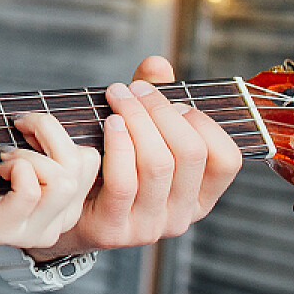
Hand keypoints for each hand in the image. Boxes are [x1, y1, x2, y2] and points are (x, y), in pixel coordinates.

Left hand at [0, 112, 101, 251]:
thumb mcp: (20, 152)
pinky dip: (16, 167)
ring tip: (4, 157)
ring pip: (60, 180)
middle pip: (81, 165)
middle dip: (47, 132)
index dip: (62, 133)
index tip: (29, 125)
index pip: (92, 161)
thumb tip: (78, 112)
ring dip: (28, 154)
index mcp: (67, 205)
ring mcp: (31, 233)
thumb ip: (50, 144)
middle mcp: (57, 224)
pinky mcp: (2, 231)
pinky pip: (31, 190)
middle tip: (15, 130)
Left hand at [44, 56, 242, 254]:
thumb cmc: (110, 164)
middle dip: (161, 110)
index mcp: (200, 195)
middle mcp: (182, 216)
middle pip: (190, 154)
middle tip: (134, 89)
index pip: (227, 159)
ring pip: (158, 164)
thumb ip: (153, 99)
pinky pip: (124, 182)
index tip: (176, 101)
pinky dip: (119, 145)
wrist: (65, 206)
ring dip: (137, 120)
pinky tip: (109, 123)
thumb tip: (157, 64)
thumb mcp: (138, 133)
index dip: (204, 123)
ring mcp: (150, 227)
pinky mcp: (115, 229)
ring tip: (117, 96)